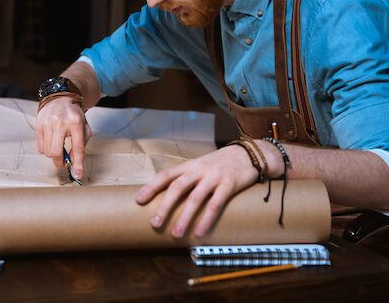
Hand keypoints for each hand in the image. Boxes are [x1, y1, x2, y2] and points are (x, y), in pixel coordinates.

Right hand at [35, 96, 91, 178]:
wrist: (60, 98)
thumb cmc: (74, 116)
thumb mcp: (84, 128)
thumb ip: (81, 145)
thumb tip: (72, 162)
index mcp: (76, 123)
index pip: (77, 147)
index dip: (78, 163)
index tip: (77, 175)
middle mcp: (61, 122)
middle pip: (56, 152)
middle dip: (60, 161)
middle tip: (63, 161)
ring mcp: (48, 123)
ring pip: (47, 152)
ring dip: (53, 155)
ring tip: (58, 146)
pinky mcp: (38, 125)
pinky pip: (40, 148)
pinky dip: (46, 149)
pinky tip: (51, 141)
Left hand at [135, 145, 256, 237]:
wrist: (249, 153)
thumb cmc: (221, 163)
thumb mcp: (201, 165)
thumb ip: (187, 177)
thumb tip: (168, 196)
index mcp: (190, 165)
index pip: (166, 175)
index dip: (151, 187)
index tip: (139, 200)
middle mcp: (200, 170)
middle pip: (178, 188)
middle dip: (164, 206)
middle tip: (154, 224)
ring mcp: (214, 176)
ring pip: (195, 198)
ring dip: (184, 218)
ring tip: (176, 234)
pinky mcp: (230, 184)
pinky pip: (216, 204)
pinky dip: (206, 219)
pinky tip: (199, 232)